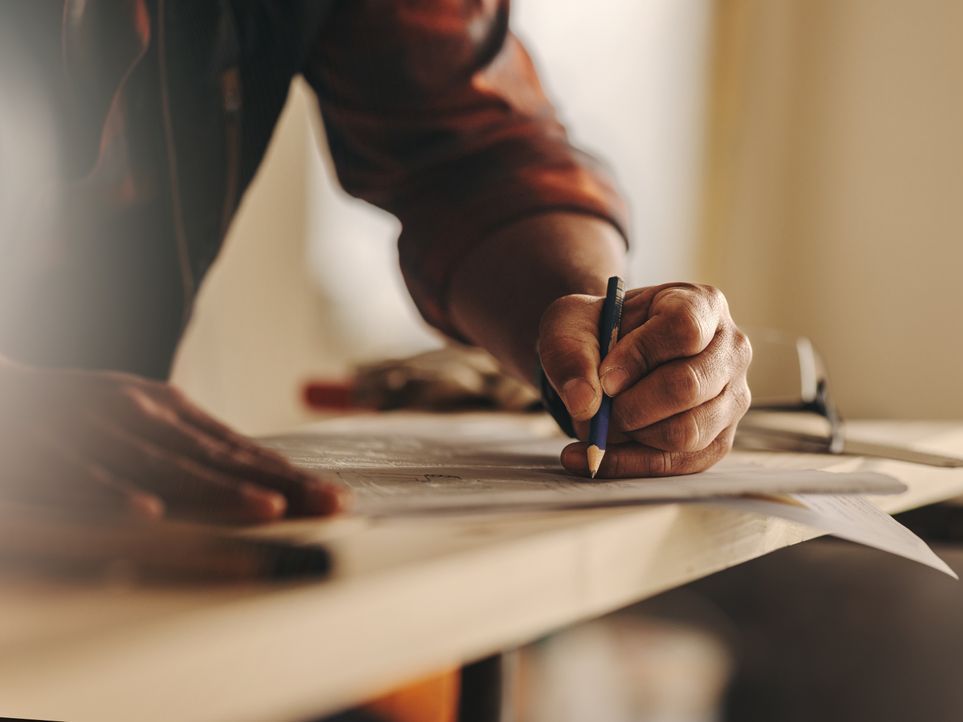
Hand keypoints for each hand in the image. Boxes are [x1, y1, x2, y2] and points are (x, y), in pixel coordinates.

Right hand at [0, 359, 347, 522]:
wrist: (6, 388)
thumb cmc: (81, 407)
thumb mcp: (146, 412)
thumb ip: (193, 438)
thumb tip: (254, 463)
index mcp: (170, 410)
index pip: (241, 450)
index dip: (290, 474)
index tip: (334, 494)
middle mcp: (145, 416)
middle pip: (222, 459)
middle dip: (281, 484)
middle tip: (332, 503)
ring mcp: (100, 431)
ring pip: (168, 467)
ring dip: (219, 490)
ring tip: (268, 508)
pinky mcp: (51, 451)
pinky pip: (86, 477)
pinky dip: (116, 493)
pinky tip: (148, 512)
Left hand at [538, 282, 751, 476]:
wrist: (608, 356)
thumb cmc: (597, 332)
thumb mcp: (570, 324)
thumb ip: (570, 354)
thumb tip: (585, 403)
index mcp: (702, 305)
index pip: (684, 329)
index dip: (640, 355)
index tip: (605, 377)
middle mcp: (729, 351)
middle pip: (688, 386)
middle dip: (631, 405)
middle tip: (598, 407)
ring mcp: (731, 398)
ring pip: (687, 432)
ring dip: (632, 435)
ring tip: (601, 423)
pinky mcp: (718, 440)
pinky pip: (680, 465)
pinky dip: (630, 465)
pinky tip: (593, 456)